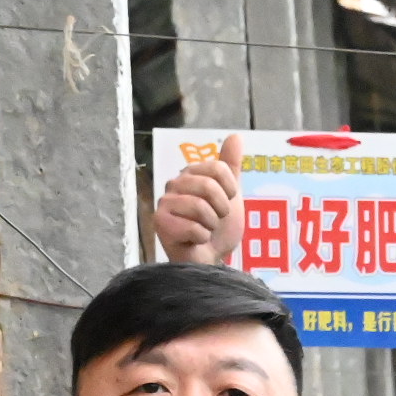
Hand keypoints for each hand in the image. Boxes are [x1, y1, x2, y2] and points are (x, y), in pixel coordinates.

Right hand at [153, 150, 243, 265]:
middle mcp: (174, 184)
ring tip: (205, 230)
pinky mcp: (160, 223)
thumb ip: (231, 167)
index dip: (230, 189)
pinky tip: (195, 241)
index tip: (227, 201)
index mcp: (190, 174)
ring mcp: (165, 203)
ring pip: (200, 207)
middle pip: (208, 186)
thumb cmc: (218, 229)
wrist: (210, 259)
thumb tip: (235, 136)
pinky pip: (193, 227)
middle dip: (221, 209)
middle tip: (216, 219)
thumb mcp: (230, 196)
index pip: (218, 168)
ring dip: (211, 225)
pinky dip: (202, 238)